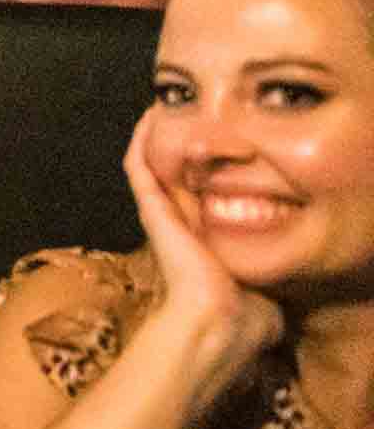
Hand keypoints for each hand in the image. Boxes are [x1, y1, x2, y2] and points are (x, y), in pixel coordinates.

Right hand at [123, 112, 284, 386]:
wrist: (221, 324)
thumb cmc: (247, 318)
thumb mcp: (267, 289)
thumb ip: (273, 281)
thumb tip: (288, 289)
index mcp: (204, 242)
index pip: (200, 195)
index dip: (206, 170)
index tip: (218, 145)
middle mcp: (179, 224)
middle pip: (173, 172)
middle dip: (180, 143)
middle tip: (190, 112)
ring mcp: (162, 215)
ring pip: (151, 163)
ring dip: (157, 135)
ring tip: (167, 104)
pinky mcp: (152, 208)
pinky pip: (139, 165)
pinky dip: (142, 139)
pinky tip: (151, 115)